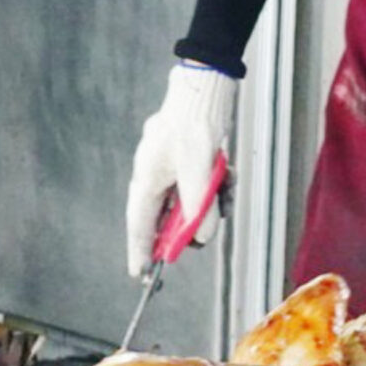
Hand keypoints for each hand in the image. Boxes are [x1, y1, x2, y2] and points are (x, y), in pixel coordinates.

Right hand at [125, 61, 238, 278]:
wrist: (205, 89)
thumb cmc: (194, 126)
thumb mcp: (198, 172)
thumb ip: (199, 207)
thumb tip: (201, 237)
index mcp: (147, 180)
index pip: (139, 226)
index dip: (141, 252)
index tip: (142, 275)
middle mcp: (154, 176)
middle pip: (166, 216)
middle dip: (186, 226)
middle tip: (199, 235)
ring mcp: (170, 169)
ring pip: (188, 201)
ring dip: (207, 202)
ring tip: (221, 185)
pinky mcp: (187, 162)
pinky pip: (200, 185)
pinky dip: (214, 185)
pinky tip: (225, 174)